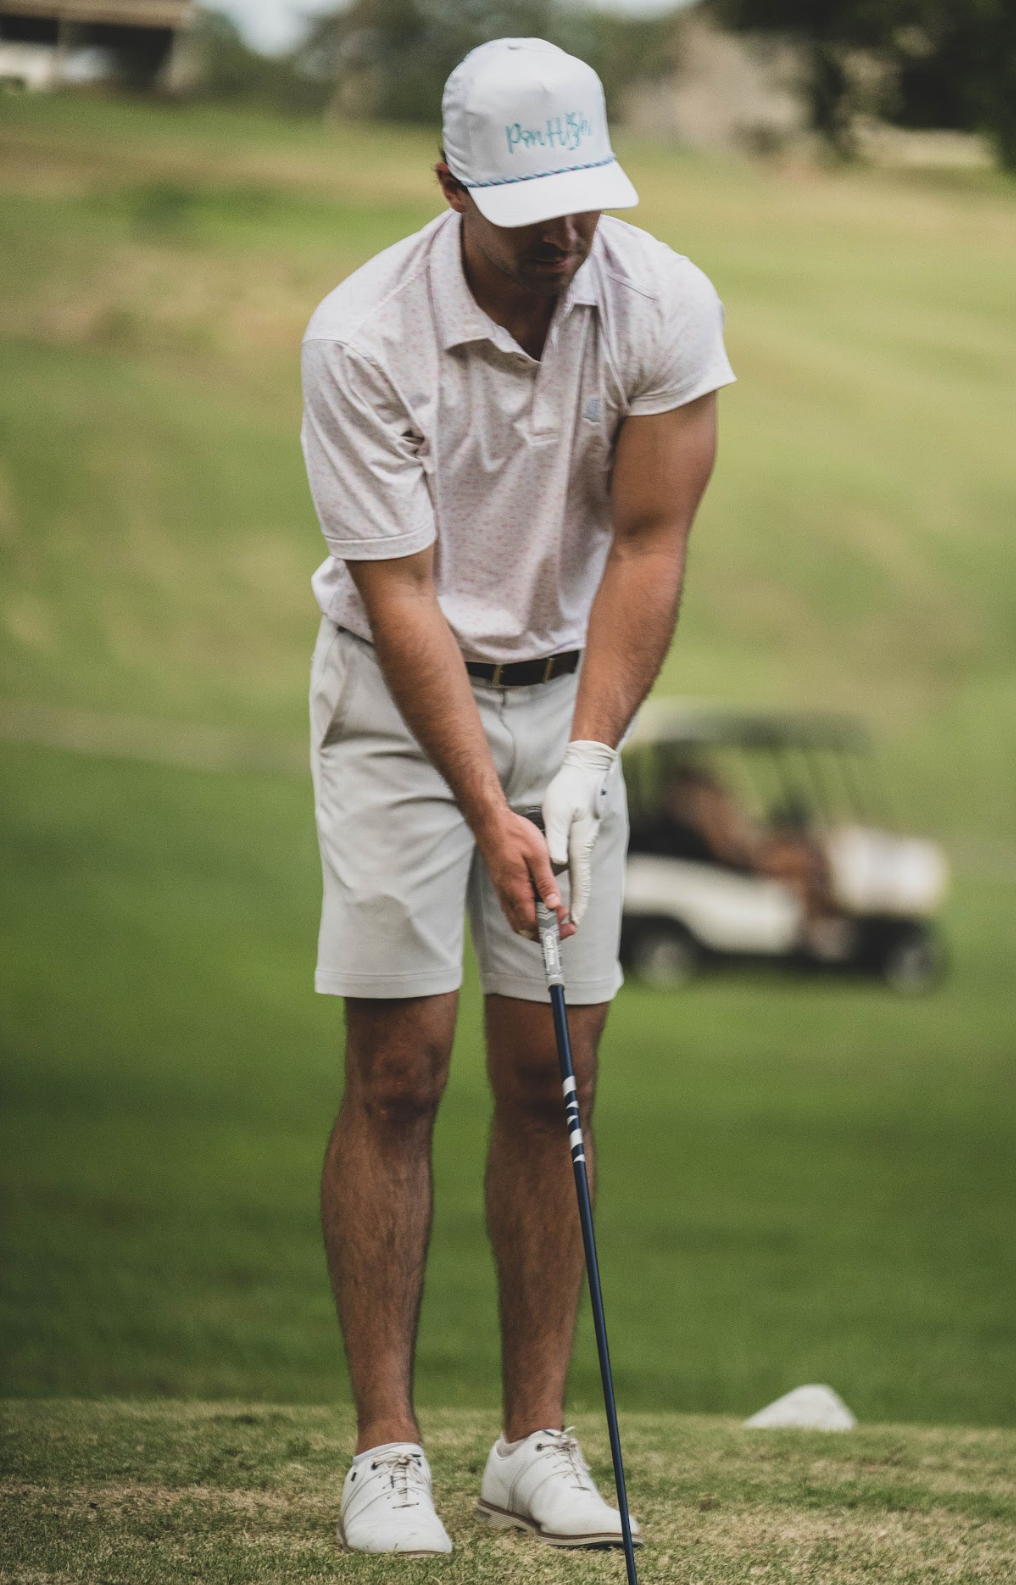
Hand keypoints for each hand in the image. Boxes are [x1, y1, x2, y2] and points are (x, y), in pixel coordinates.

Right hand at [474, 807, 573, 940]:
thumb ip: (546, 882)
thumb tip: (554, 904)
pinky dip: (529, 914)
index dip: (551, 929)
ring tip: (555, 914)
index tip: (566, 923)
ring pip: (518, 920)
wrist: (490, 822)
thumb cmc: (513, 834)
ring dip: (537, 924)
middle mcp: (507, 895)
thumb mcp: (537, 855)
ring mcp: (503, 891)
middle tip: (563, 924)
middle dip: (545, 932)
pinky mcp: (502, 886)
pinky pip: (514, 909)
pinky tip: (541, 903)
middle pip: (524, 928)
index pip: (532, 924)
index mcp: (516, 890)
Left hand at [543, 741, 617, 926]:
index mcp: (578, 847)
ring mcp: (578, 842)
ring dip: (558, 887)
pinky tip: (543, 873)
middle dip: (568, 905)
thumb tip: (557, 865)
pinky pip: (564, 859)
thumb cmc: (572, 791)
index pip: (580, 884)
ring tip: (547, 906)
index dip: (577, 905)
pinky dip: (555, 871)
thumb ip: (557, 841)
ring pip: (566, 871)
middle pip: (574, 883)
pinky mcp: (573, 835)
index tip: (574, 924)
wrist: (585, 771)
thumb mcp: (560, 815)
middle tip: (558, 925)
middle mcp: (580, 848)